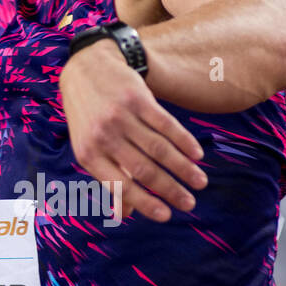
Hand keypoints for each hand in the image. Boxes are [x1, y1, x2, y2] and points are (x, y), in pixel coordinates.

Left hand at [58, 37, 206, 222]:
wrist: (86, 69)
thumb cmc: (89, 118)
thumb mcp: (88, 148)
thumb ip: (108, 178)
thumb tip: (125, 214)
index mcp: (89, 155)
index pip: (121, 186)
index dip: (145, 203)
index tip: (167, 216)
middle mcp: (104, 136)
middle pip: (144, 169)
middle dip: (170, 190)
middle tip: (190, 204)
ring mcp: (121, 116)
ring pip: (159, 149)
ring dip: (183, 169)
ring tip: (200, 182)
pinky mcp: (137, 98)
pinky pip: (166, 124)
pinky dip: (184, 141)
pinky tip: (197, 155)